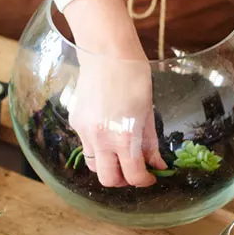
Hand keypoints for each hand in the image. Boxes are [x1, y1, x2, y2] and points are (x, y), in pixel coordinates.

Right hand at [64, 0, 166, 186]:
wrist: (107, 53)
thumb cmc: (134, 77)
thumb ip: (150, 143)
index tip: (151, 177)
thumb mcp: (148, 112)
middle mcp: (101, 139)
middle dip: (123, 180)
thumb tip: (157, 164)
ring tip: (120, 154)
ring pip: (94, 165)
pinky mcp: (76, 122)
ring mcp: (85, 131)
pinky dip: (99, 148)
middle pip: (108, 180)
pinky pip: (86, 145)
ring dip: (108, 166)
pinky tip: (109, 132)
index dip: (145, 181)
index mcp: (124, 137)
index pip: (133, 176)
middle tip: (134, 170)